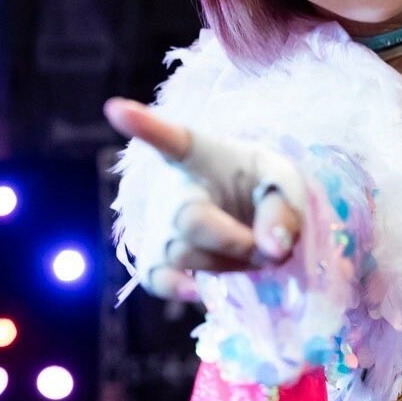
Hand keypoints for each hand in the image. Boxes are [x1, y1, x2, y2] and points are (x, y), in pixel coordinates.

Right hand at [104, 97, 304, 299]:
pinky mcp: (156, 258)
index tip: (116, 109)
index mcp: (199, 153)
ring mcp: (158, 225)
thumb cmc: (257, 185)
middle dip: (236, 242)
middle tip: (266, 246)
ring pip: (185, 255)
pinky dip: (174, 288)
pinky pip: (154, 279)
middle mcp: (170, 187)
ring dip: (227, 265)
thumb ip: (285, 208)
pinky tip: (196, 291)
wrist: (243, 209)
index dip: (142, 125)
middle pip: (191, 221)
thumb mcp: (282, 181)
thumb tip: (272, 250)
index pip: (169, 138)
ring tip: (249, 253)